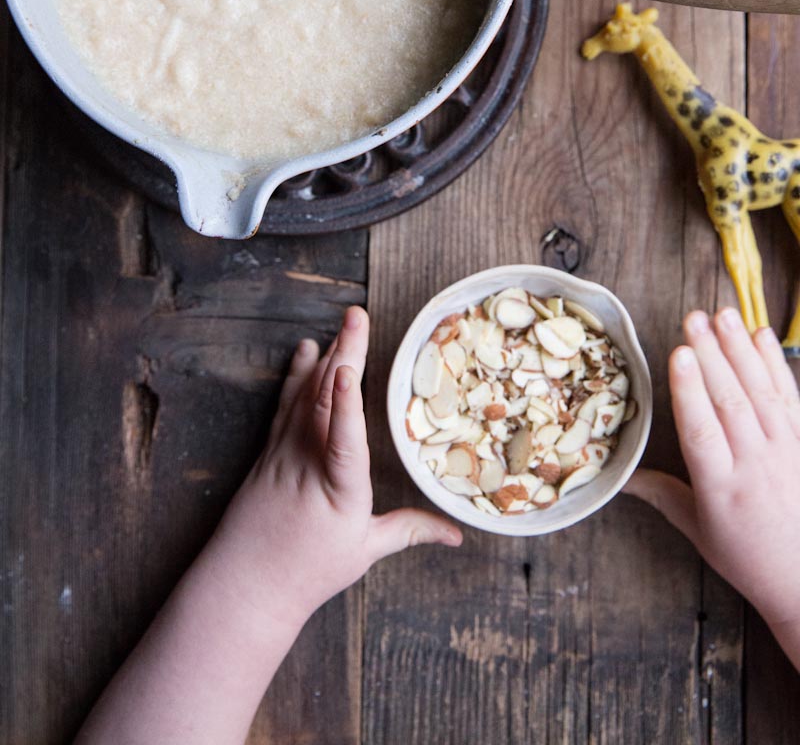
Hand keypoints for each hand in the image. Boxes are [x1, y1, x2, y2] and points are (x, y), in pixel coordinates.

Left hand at [204, 305, 461, 633]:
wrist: (245, 583)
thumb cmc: (308, 570)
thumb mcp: (364, 551)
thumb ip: (410, 530)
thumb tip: (458, 533)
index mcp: (338, 492)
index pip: (343, 443)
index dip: (344, 405)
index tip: (344, 371)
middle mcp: (307, 464)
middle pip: (324, 402)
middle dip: (343, 355)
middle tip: (358, 316)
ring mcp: (284, 452)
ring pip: (305, 395)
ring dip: (327, 356)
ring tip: (346, 324)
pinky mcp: (270, 449)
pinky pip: (287, 403)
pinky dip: (299, 374)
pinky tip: (308, 350)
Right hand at [625, 307, 799, 663]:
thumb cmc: (749, 558)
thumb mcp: (699, 531)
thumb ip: (662, 495)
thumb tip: (619, 477)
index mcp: (721, 489)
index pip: (703, 431)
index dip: (690, 390)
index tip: (678, 355)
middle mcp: (755, 465)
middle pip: (731, 402)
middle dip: (712, 355)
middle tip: (694, 318)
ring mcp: (786, 451)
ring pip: (761, 392)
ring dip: (741, 350)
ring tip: (723, 315)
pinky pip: (790, 396)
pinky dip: (775, 363)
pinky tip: (761, 336)